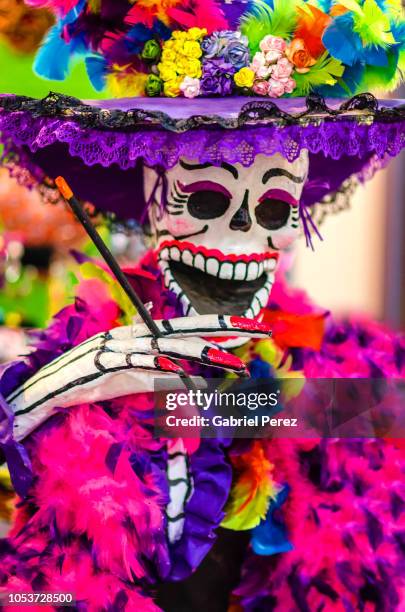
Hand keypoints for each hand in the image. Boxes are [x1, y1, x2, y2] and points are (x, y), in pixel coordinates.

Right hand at [8, 314, 271, 440]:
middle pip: (189, 330)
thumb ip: (169, 379)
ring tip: (235, 364)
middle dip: (225, 332)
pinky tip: (182, 375)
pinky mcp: (108, 364)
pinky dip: (161, 369)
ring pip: (170, 347)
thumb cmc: (98, 378)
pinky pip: (140, 366)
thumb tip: (200, 385)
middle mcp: (139, 335)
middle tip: (260, 332)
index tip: (253, 327)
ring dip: (203, 355)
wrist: (53, 384)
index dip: (222, 326)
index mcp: (148, 335)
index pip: (191, 326)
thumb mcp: (139, 377)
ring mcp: (124, 347)